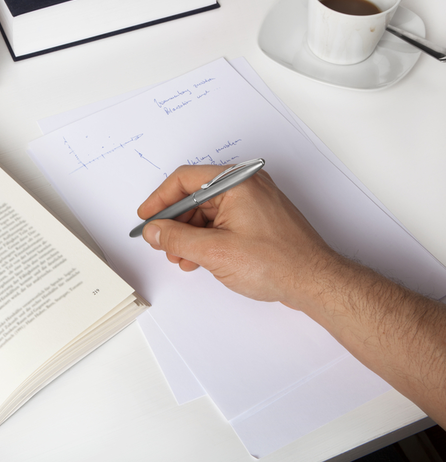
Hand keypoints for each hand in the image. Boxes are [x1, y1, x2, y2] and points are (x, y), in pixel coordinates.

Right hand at [138, 165, 337, 308]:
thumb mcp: (214, 251)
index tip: (147, 218)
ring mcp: (254, 201)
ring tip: (183, 258)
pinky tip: (200, 258)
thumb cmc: (277, 263)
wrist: (315, 282)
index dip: (160, 200)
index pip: (184, 180)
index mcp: (236, 182)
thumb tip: (154, 230)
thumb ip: (177, 238)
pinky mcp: (258, 217)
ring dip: (190, 235)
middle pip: (195, 196)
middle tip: (163, 244)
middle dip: (175, 223)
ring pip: (207, 212)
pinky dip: (207, 238)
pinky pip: (223, 220)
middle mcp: (246, 185)